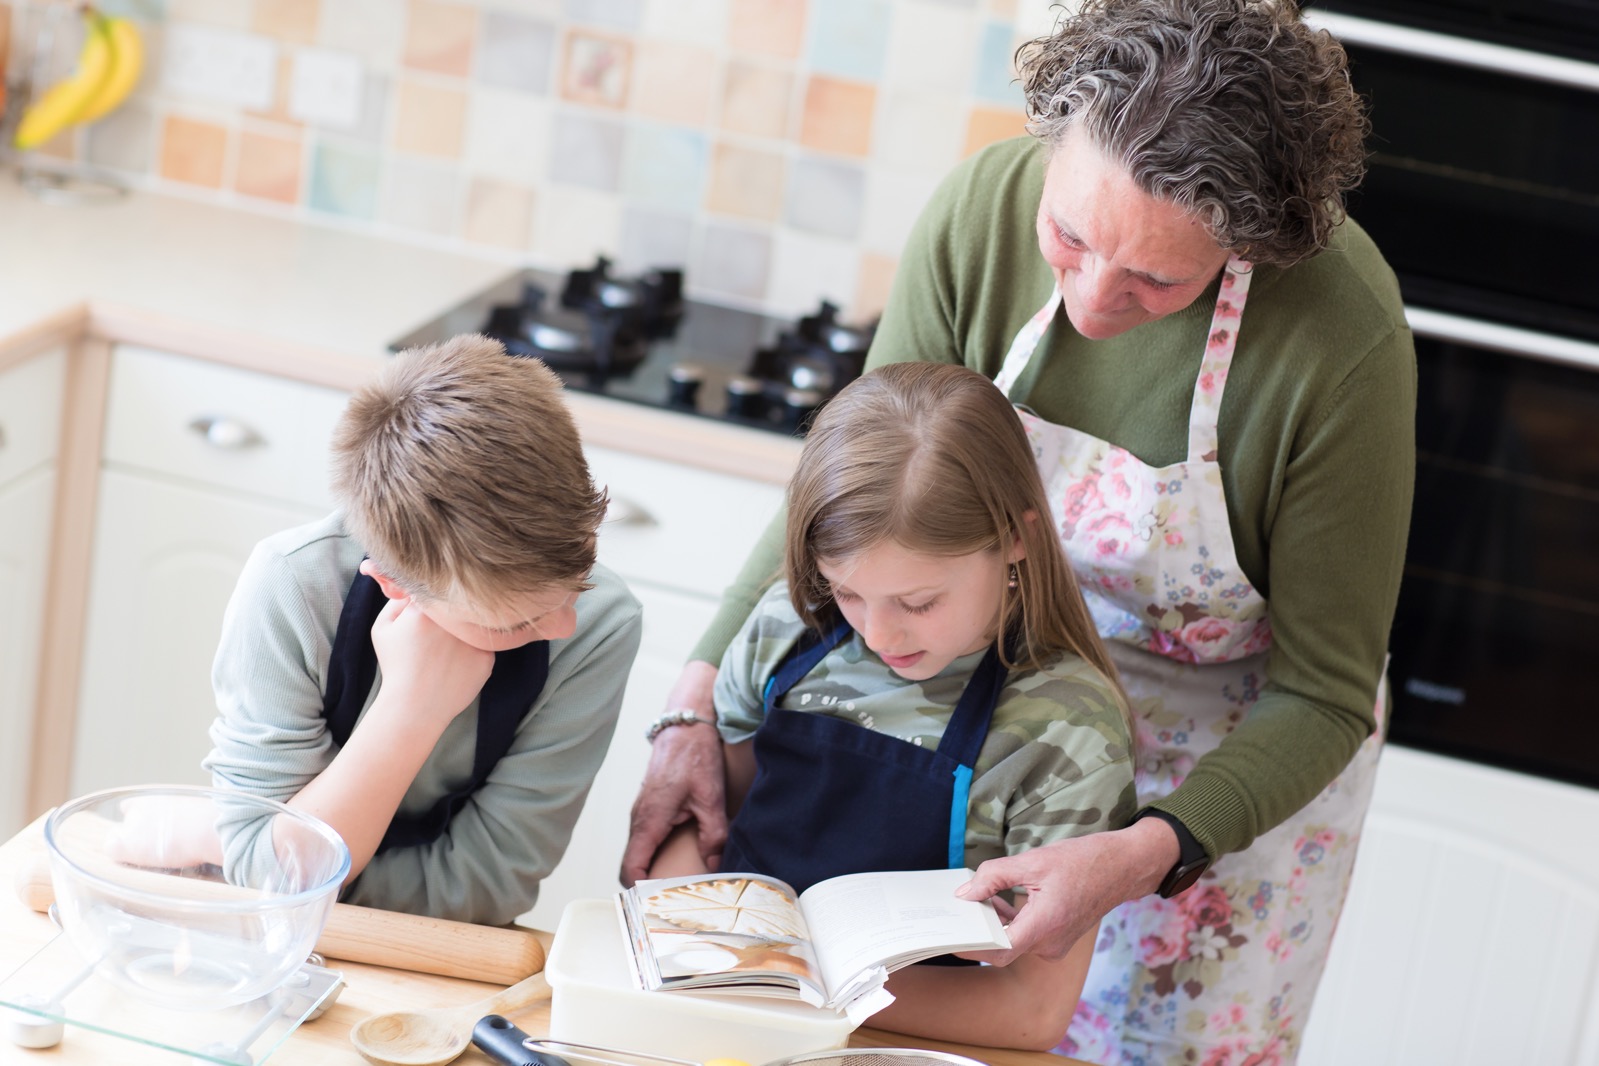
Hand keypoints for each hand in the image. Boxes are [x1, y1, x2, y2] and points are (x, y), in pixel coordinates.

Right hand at [365, 585, 493, 731]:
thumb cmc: (396, 667)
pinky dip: (471, 652)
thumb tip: (412, 586)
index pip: (434, 589)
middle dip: (448, 616)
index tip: (424, 617)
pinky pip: (481, 644)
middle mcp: (453, 620)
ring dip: (462, 632)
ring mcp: (473, 638)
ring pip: (472, 624)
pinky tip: (455, 665)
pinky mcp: (487, 657)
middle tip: (434, 637)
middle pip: (457, 605)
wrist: (414, 707)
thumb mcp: (383, 629)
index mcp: (425, 608)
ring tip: (443, 653)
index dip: (428, 602)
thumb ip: (395, 601)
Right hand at [620, 661, 726, 885]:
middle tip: (673, 901)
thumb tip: (715, 864)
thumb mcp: (711, 797)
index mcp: (649, 820)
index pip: (632, 868)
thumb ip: (713, 834)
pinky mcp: (650, 807)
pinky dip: (657, 854)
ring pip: (640, 852)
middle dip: (649, 886)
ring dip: (653, 869)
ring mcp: (642, 812)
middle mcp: (640, 819)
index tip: (658, 904)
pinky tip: (681, 857)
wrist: (686, 723)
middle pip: (633, 865)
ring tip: (679, 885)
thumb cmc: (694, 755)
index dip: (641, 892)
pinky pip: (646, 839)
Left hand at [954, 818, 1178, 964]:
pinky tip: (997, 900)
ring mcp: (1055, 944)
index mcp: (1045, 925)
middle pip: (1002, 947)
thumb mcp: (1033, 861)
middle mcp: (1050, 944)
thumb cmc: (1082, 861)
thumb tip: (965, 894)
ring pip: (1013, 941)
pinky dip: (1009, 921)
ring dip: (993, 923)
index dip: (971, 947)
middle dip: (977, 930)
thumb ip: (994, 877)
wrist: (1122, 867)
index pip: (999, 950)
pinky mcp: (1057, 939)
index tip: (948, 935)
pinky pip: (1026, 936)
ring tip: (974, 898)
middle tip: (955, 911)